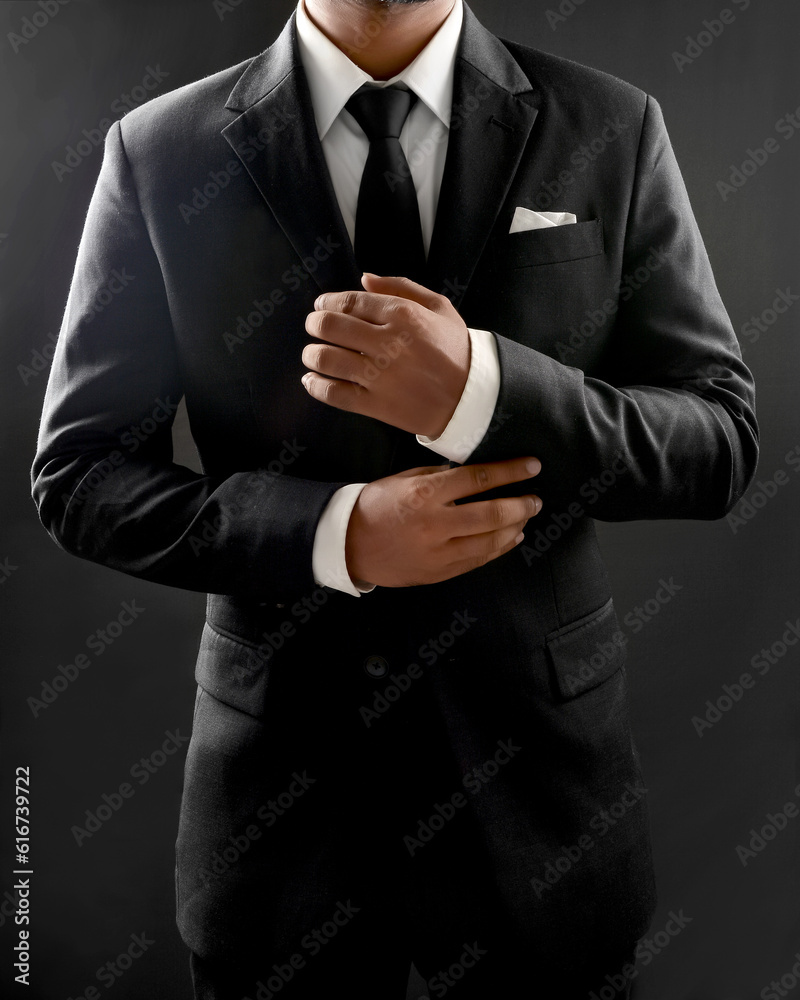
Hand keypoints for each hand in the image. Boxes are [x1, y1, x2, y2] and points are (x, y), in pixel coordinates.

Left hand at [301, 273, 470, 438]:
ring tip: (313, 354)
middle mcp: (388, 343)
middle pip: (329, 327)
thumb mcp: (438, 307)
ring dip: (312, 354)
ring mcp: (381, 376)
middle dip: (314, 324)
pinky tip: (312, 380)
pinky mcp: (377, 404)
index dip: (327, 302)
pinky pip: (334, 393)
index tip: (322, 306)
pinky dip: (316, 386)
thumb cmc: (455, 350)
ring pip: (326, 359)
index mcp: (403, 314)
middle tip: (314, 326)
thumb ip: (400, 287)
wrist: (472, 396)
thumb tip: (364, 279)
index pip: (349, 302)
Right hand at [345, 456, 542, 588]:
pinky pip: (478, 560)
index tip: (532, 467)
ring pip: (489, 540)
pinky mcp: (439, 572)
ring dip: (514, 527)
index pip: (478, 479)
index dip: (510, 472)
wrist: (350, 545)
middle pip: (491, 513)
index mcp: (425, 494)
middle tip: (536, 499)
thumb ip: (440, 476)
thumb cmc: (377, 506)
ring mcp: (438, 552)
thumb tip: (474, 473)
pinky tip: (511, 537)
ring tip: (526, 517)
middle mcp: (435, 524)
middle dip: (520, 504)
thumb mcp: (405, 479)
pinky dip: (499, 548)